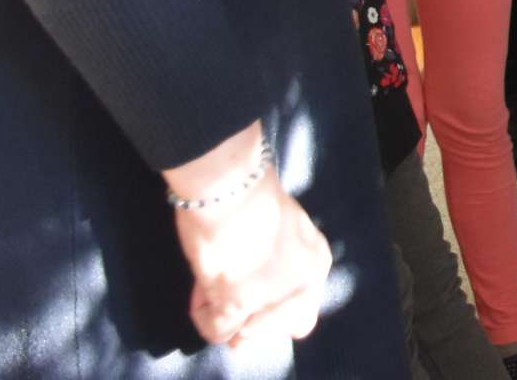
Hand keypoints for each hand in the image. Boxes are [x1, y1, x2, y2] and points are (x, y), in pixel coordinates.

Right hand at [166, 129, 329, 349]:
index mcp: (316, 262)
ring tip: (209, 280)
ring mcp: (272, 297)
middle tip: (227, 300)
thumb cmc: (250, 195)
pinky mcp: (238, 302)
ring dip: (221, 310)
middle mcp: (302, 284)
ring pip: (242, 332)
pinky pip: (216, 329)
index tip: (250, 297)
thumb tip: (250, 297)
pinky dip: (202, 314)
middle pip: (279, 327)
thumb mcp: (280, 229)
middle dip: (253, 320)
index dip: (273, 308)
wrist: (232, 185)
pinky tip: (200, 288)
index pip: (302, 309)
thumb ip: (276, 262)